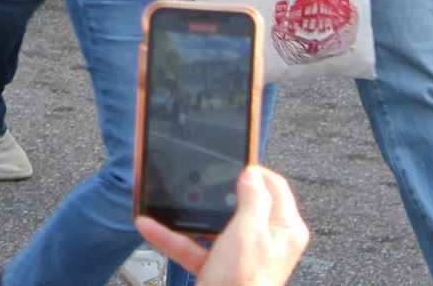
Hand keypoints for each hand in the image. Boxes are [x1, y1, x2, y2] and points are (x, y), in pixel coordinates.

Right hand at [135, 165, 309, 285]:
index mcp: (283, 229)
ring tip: (164, 199)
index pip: (273, 185)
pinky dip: (172, 236)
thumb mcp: (249, 231)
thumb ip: (252, 198)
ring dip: (185, 214)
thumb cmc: (244, 284)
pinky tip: (150, 225)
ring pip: (211, 225)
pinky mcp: (218, 269)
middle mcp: (265, 241)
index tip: (230, 159)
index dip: (252, 170)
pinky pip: (193, 246)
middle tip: (194, 176)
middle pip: (238, 203)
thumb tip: (251, 173)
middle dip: (210, 192)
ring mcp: (240, 256)